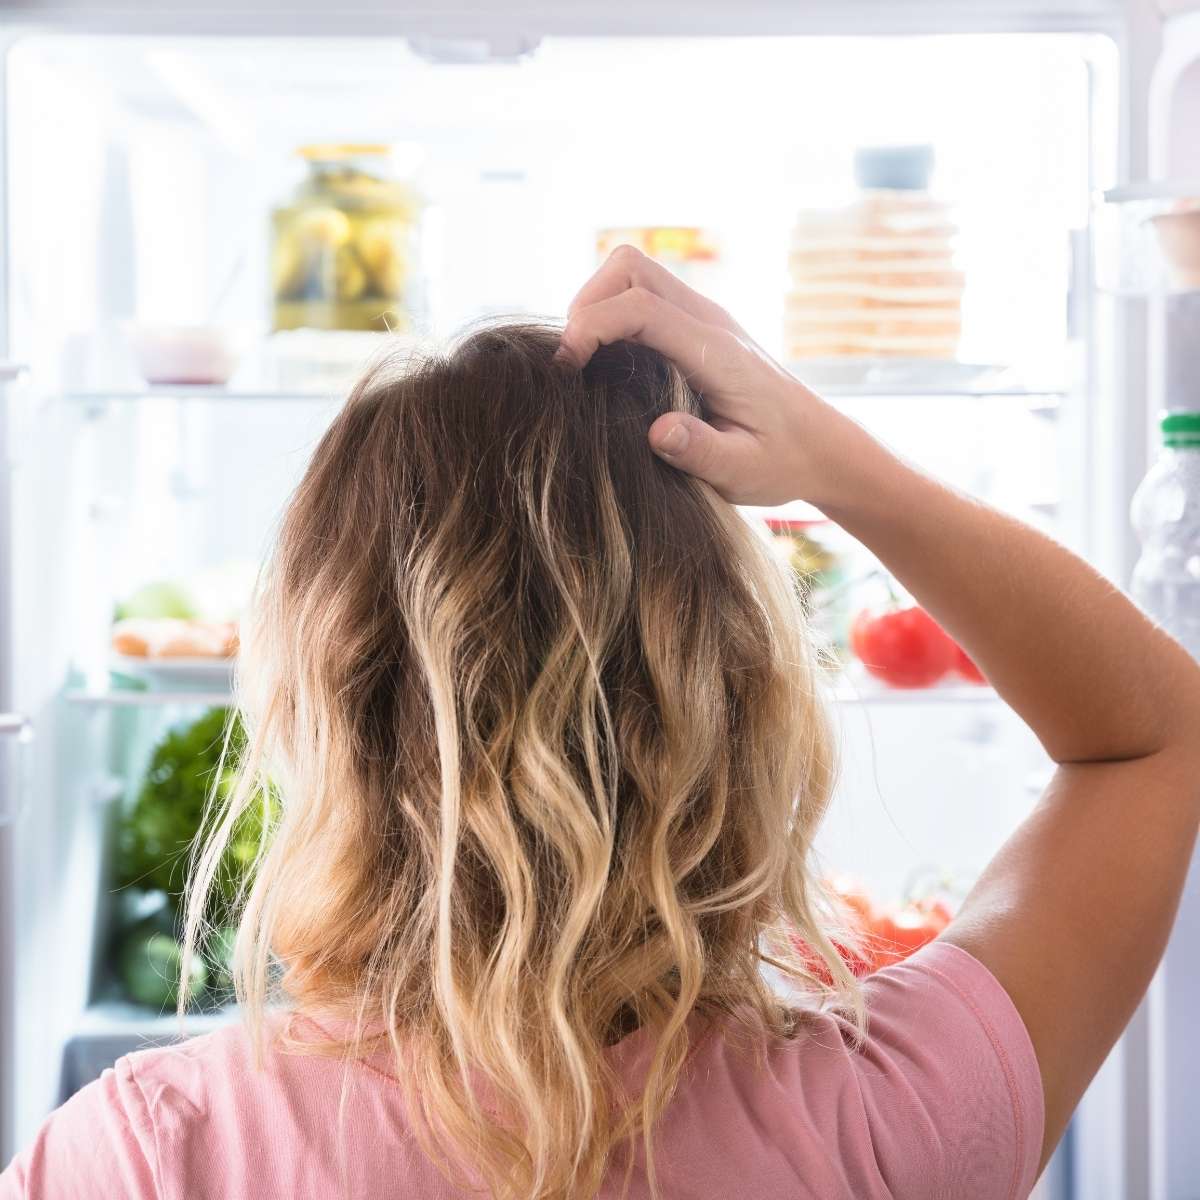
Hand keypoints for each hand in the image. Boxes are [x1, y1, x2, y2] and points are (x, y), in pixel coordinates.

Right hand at [557, 245, 849, 507]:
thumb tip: (658, 431)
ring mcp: (704, 318)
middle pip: (630, 268)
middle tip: (571, 362)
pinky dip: (613, 315)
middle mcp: (710, 322)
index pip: (641, 308)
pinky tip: (607, 364)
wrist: (820, 446)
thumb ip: (701, 451)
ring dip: (597, 305)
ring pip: (634, 273)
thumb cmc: (781, 463)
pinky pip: (644, 295)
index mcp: (718, 353)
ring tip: (583, 361)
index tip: (566, 369)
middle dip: (587, 304)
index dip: (591, 327)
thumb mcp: (742, 472)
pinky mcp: (698, 326)